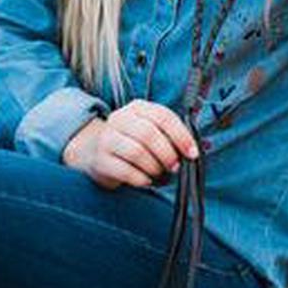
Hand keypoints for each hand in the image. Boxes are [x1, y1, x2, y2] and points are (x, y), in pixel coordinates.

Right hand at [61, 100, 199, 189]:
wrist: (95, 151)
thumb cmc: (132, 142)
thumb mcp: (150, 130)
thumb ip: (169, 136)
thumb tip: (190, 152)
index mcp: (138, 108)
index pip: (163, 116)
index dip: (181, 136)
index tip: (192, 153)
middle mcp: (120, 118)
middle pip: (149, 134)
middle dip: (167, 154)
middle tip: (174, 166)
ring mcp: (107, 138)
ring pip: (137, 152)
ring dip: (154, 167)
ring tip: (159, 173)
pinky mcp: (100, 160)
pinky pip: (125, 171)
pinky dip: (141, 178)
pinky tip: (145, 180)